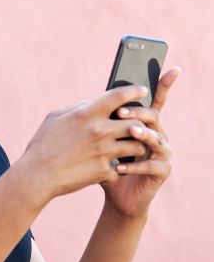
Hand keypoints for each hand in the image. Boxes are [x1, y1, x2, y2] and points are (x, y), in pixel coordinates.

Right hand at [15, 84, 166, 204]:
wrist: (38, 176)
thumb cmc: (43, 144)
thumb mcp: (54, 117)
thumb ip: (77, 107)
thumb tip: (92, 103)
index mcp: (86, 114)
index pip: (119, 96)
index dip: (134, 90)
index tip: (142, 90)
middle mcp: (99, 131)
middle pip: (136, 123)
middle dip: (141, 124)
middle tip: (139, 126)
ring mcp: (104, 152)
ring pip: (137, 146)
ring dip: (136, 146)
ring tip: (131, 147)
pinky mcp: (105, 171)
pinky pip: (122, 167)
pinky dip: (118, 168)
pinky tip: (112, 168)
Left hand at [100, 66, 181, 218]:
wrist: (114, 192)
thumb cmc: (105, 161)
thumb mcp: (100, 138)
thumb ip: (100, 120)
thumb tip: (88, 102)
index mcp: (144, 123)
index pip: (155, 101)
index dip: (165, 85)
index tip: (173, 68)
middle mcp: (157, 134)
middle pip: (153, 116)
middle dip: (138, 112)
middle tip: (120, 111)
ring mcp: (162, 152)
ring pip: (157, 138)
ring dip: (142, 134)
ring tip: (129, 132)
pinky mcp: (161, 171)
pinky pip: (152, 165)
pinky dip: (135, 166)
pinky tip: (120, 167)